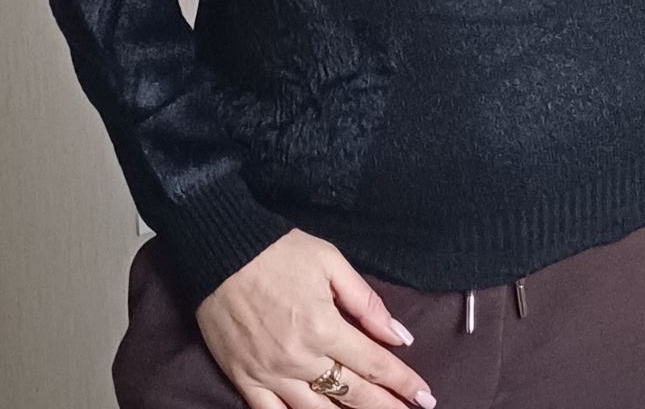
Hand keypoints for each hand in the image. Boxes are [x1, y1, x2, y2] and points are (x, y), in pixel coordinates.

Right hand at [195, 229, 435, 408]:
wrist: (219, 252)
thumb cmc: (277, 251)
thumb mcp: (330, 262)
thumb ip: (365, 302)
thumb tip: (398, 335)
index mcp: (324, 326)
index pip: (374, 364)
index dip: (403, 382)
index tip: (426, 396)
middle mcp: (300, 358)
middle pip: (353, 394)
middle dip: (387, 407)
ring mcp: (271, 375)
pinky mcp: (245, 381)